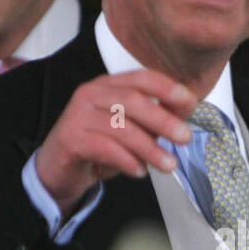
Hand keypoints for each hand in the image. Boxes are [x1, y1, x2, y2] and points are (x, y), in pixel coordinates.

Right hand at [34, 69, 198, 218]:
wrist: (58, 170)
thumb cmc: (98, 147)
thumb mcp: (131, 131)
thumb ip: (155, 120)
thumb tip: (186, 110)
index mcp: (109, 86)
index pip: (141, 78)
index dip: (167, 88)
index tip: (189, 102)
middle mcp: (91, 94)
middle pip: (132, 101)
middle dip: (163, 119)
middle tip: (184, 137)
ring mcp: (78, 115)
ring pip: (120, 127)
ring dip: (149, 147)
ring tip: (168, 165)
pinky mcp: (70, 138)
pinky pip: (104, 147)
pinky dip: (126, 160)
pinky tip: (139, 171)